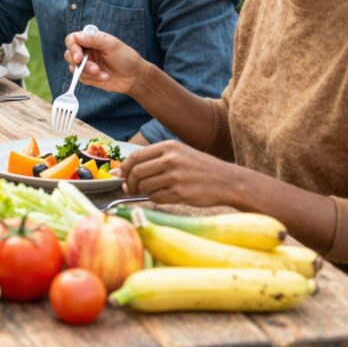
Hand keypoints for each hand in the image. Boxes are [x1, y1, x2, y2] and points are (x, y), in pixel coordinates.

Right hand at [63, 28, 143, 94]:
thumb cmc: (126, 57)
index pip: (72, 40)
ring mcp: (86, 64)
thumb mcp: (112, 46)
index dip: (72, 48)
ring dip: (88, 73)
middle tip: (95, 69)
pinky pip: (81, 78)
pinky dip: (93, 79)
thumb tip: (76, 36)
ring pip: (74, 69)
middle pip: (69, 55)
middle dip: (81, 64)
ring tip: (104, 74)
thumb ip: (94, 40)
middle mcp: (86, 50)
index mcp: (90, 39)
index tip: (78, 58)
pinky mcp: (87, 76)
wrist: (134, 77)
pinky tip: (105, 77)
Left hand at [121, 141, 237, 207]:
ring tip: (154, 191)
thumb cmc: (200, 168)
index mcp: (168, 147)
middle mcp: (171, 159)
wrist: (227, 181)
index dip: (123, 168)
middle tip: (130, 190)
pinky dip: (156, 199)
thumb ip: (154, 159)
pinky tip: (166, 196)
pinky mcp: (180, 192)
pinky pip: (156, 198)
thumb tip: (123, 172)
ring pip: (145, 186)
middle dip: (130, 183)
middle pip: (136, 172)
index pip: (135, 156)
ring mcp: (176, 176)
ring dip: (144, 192)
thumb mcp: (179, 154)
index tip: (119, 177)